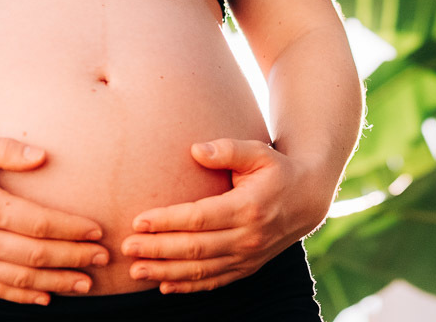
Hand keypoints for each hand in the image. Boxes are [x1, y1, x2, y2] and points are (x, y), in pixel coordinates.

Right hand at [0, 134, 109, 304]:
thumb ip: (5, 149)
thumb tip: (44, 156)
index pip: (39, 224)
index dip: (72, 230)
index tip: (98, 231)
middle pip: (35, 255)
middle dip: (74, 259)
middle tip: (105, 259)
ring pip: (18, 278)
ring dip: (55, 282)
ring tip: (86, 284)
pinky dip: (21, 296)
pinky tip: (45, 297)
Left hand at [120, 138, 331, 293]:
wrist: (308, 199)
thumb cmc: (277, 170)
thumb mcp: (259, 152)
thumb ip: (228, 149)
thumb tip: (195, 150)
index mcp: (248, 207)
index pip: (199, 218)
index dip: (167, 221)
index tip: (139, 220)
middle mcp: (248, 237)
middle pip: (195, 248)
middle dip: (157, 249)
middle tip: (127, 246)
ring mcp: (248, 256)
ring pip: (201, 271)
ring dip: (165, 272)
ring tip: (135, 270)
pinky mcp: (248, 268)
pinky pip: (214, 282)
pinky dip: (188, 287)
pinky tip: (163, 285)